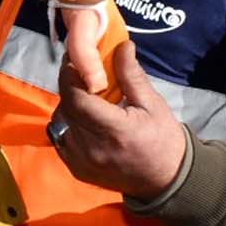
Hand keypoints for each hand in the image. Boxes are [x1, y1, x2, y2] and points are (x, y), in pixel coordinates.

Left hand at [50, 41, 189, 197]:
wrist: (166, 180)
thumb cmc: (163, 139)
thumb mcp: (152, 104)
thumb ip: (131, 75)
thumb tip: (121, 44)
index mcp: (114, 131)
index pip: (76, 98)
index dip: (70, 75)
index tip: (75, 60)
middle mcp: (92, 149)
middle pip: (65, 108)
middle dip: (70, 87)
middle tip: (83, 75)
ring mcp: (81, 162)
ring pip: (59, 122)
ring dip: (68, 106)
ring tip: (87, 98)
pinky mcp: (76, 169)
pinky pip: (60, 138)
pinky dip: (68, 124)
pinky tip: (85, 119)